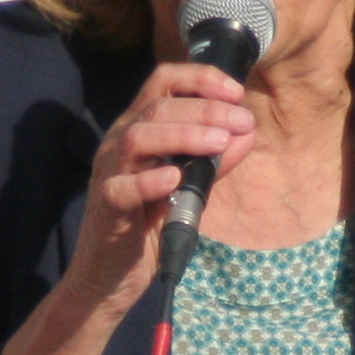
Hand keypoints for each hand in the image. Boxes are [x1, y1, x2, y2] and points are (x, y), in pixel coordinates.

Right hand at [59, 59, 256, 321]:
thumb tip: (247, 132)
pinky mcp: (107, 206)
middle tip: (241, 122)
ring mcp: (110, 172)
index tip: (236, 92)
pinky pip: (124, 187)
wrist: (109, 276)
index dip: (199, 78)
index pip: (163, 82)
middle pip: (158, 107)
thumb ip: (215, 161)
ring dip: (183, 135)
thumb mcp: (189, 187)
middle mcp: (120, 143)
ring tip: (219, 143)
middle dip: (206, 109)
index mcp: (139, 129)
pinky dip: (150, 181)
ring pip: (138, 137)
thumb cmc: (148, 226)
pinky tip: (176, 179)